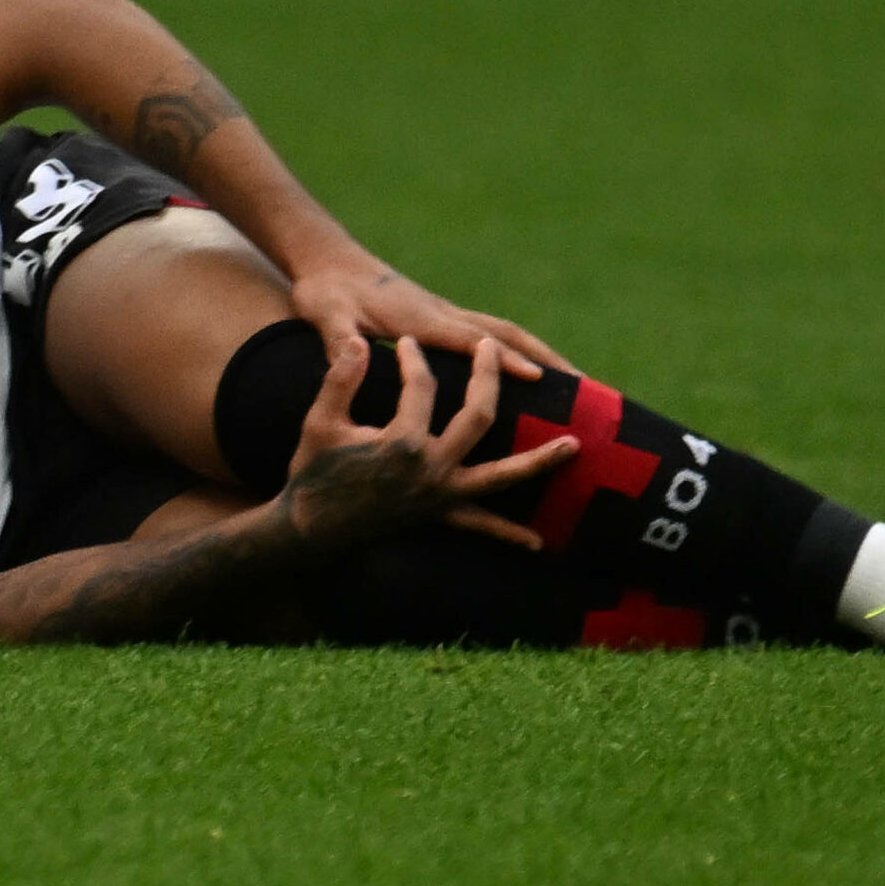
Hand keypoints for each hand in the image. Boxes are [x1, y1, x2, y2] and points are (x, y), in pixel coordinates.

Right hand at [282, 337, 577, 551]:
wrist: (310, 530)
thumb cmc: (312, 471)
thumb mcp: (321, 421)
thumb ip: (341, 380)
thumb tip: (358, 343)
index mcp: (402, 442)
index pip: (422, 386)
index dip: (414, 360)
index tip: (405, 345)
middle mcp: (431, 469)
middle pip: (479, 416)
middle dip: (489, 378)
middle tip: (491, 351)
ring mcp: (441, 496)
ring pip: (501, 475)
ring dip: (540, 461)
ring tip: (575, 446)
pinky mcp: (439, 516)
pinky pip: (481, 526)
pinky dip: (507, 533)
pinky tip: (537, 542)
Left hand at [288, 250, 576, 380]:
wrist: (325, 259)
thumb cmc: (323, 292)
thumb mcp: (324, 316)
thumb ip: (338, 339)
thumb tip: (352, 354)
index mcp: (420, 320)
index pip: (470, 342)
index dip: (504, 360)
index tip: (539, 378)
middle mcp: (442, 314)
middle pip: (506, 334)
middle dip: (546, 358)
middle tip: (585, 386)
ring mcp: (446, 315)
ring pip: (506, 334)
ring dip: (542, 354)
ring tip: (577, 383)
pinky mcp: (443, 319)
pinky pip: (492, 337)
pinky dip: (519, 353)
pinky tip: (532, 374)